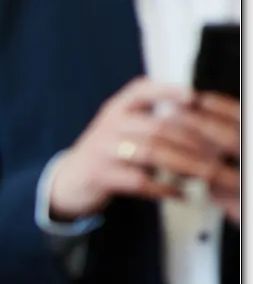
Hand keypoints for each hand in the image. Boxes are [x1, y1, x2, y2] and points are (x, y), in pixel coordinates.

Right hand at [47, 78, 237, 219]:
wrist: (68, 180)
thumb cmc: (106, 154)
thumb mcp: (122, 128)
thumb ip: (152, 121)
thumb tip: (200, 127)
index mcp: (116, 109)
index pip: (140, 90)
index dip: (168, 91)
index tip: (193, 98)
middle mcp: (108, 125)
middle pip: (156, 127)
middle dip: (191, 141)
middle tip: (214, 154)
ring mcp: (101, 150)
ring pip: (149, 153)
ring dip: (182, 165)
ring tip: (203, 174)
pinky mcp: (98, 175)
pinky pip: (136, 180)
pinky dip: (162, 188)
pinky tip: (178, 193)